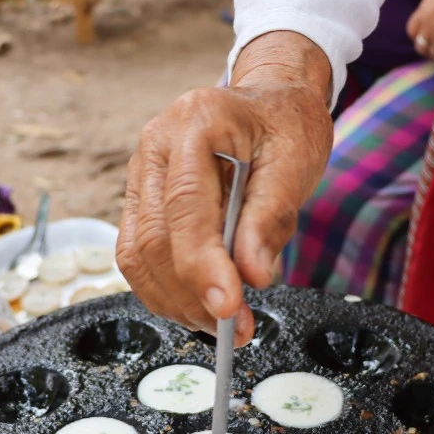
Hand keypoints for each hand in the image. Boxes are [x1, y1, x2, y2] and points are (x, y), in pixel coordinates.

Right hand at [117, 32, 333, 343]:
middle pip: (154, 238)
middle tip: (236, 329)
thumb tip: (253, 276)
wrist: (269, 104)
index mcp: (194, 123)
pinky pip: (138, 256)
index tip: (228, 307)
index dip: (202, 265)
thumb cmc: (284, 125)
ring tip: (221, 324)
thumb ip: (271, 218)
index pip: (185, 207)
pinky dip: (165, 291)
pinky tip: (198, 308)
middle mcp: (154, 146)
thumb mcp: (295, 162)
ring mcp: (141, 174)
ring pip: (137, 255)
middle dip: (192, 294)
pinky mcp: (141, 201)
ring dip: (175, 301)